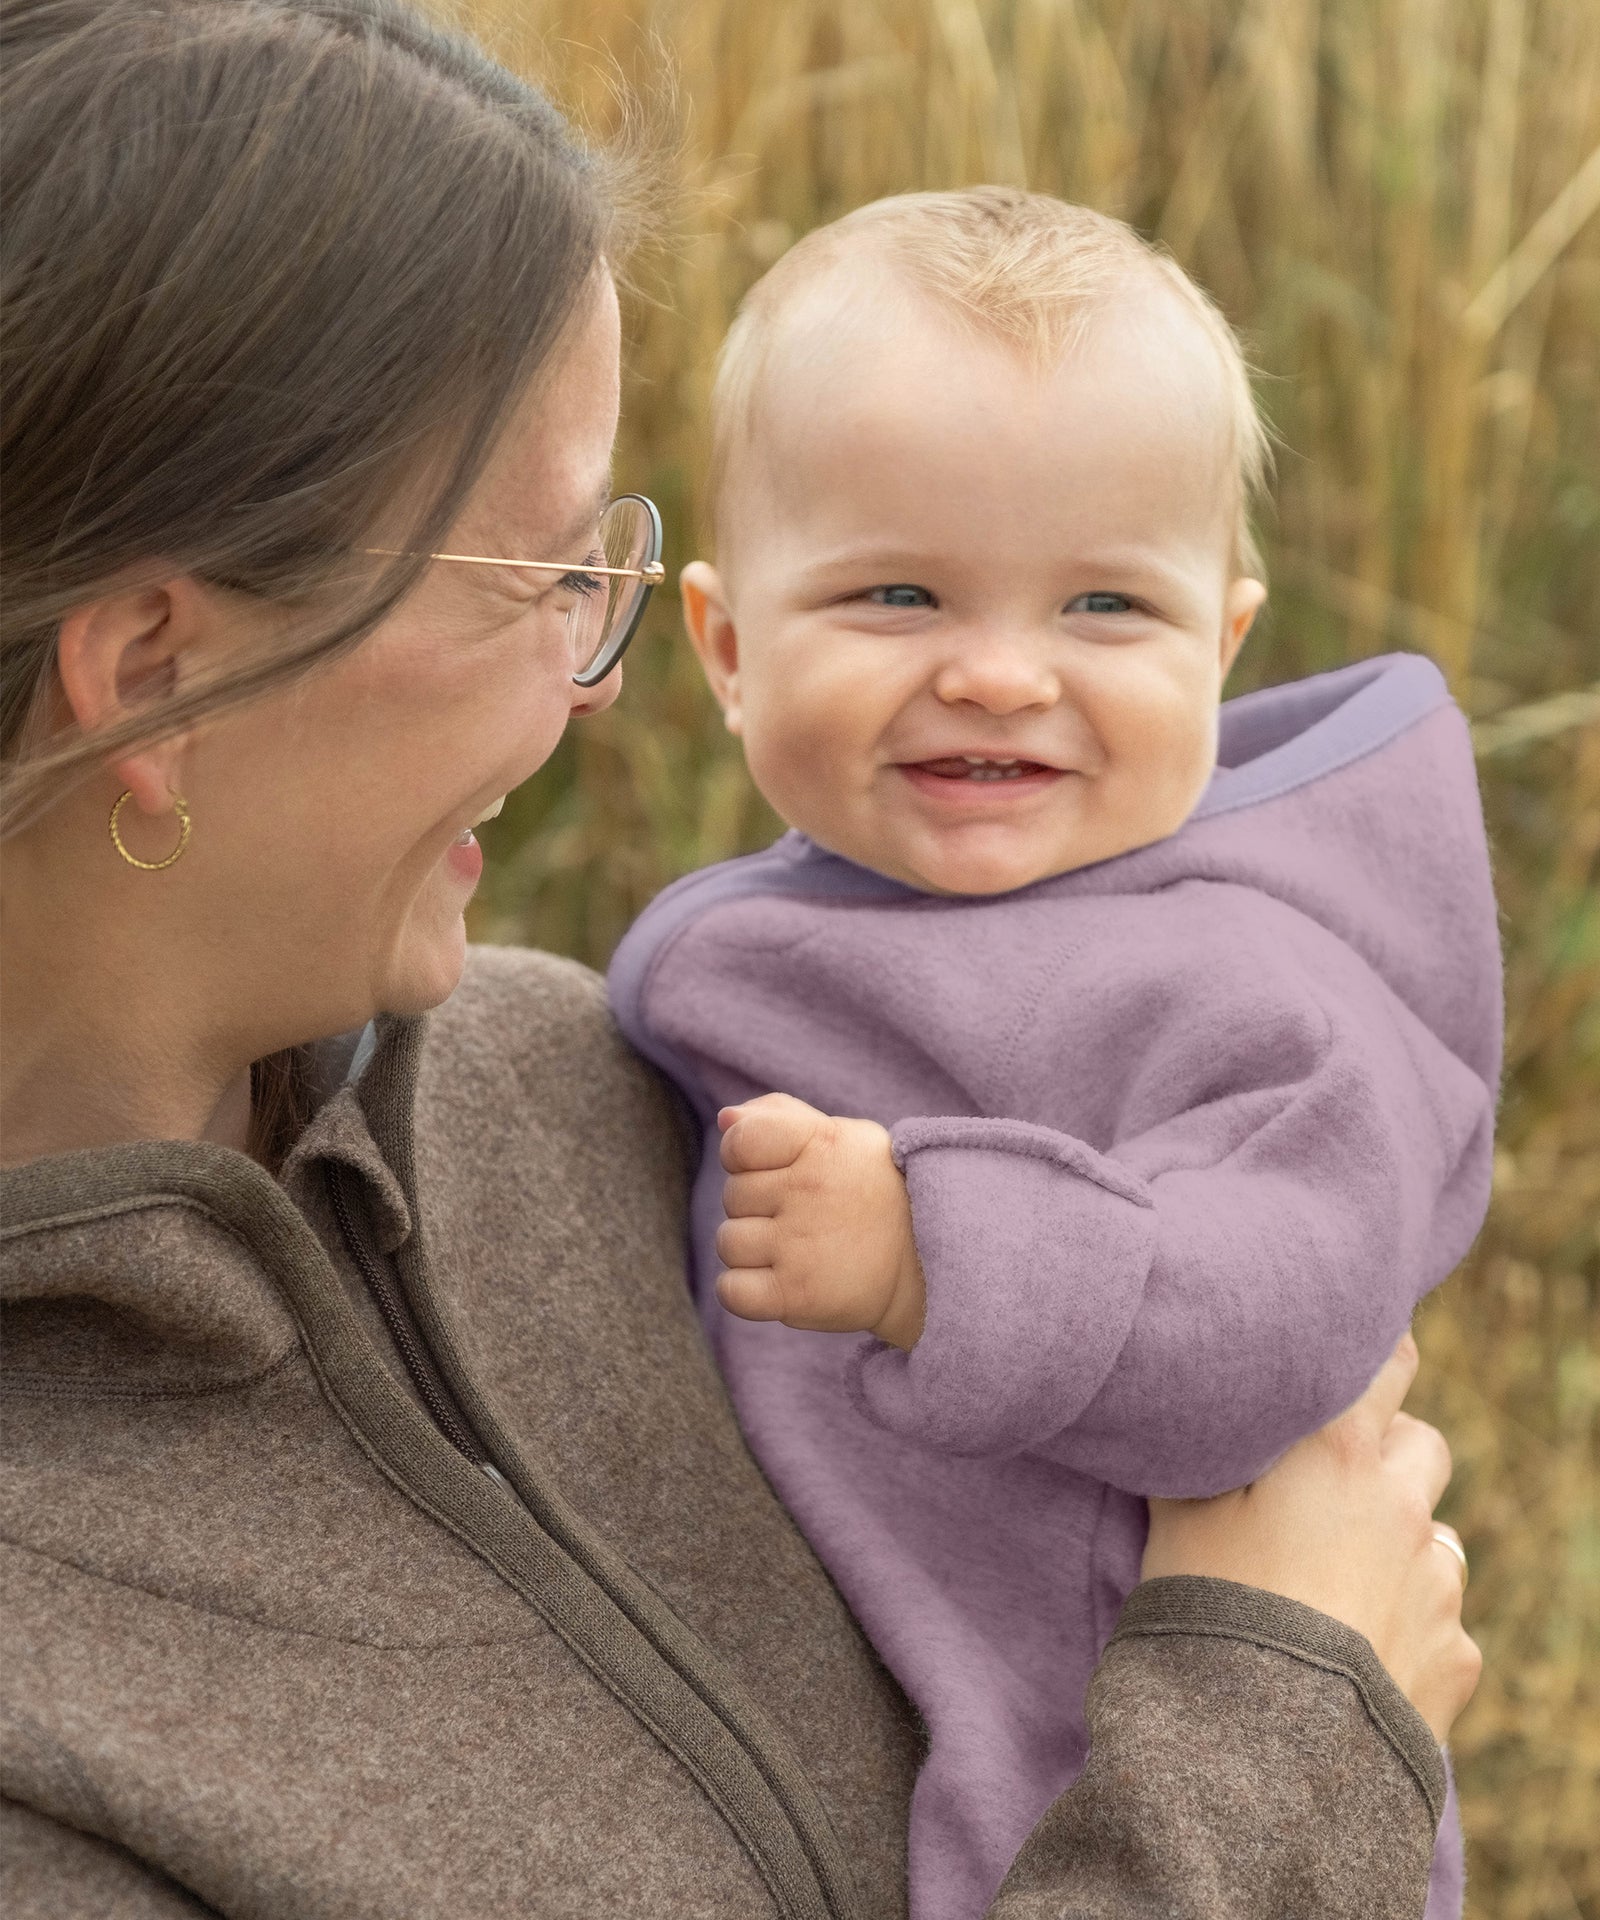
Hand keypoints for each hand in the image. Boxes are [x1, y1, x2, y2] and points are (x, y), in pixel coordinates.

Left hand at [715, 1092, 926, 1348]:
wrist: (928, 1265)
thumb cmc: (876, 1192)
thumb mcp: (845, 1138)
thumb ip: (781, 1117)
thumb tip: (725, 1120)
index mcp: (821, 1144)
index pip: (739, 1142)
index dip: (741, 1156)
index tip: (771, 1169)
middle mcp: (809, 1191)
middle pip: (732, 1196)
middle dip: (757, 1206)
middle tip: (804, 1215)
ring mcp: (802, 1246)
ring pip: (728, 1243)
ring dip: (752, 1250)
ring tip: (797, 1249)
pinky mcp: (798, 1295)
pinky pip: (731, 1291)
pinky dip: (743, 1291)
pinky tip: (776, 1281)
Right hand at [1142, 1333, 1479, 1741]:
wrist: (1265, 1749)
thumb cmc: (1210, 1608)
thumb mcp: (1179, 1513)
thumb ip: (1201, 1452)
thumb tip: (1192, 1408)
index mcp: (1338, 1453)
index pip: (1386, 1360)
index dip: (1369, 1351)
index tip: (1342, 1359)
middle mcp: (1403, 1504)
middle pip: (1422, 1442)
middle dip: (1387, 1451)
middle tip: (1327, 1484)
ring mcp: (1438, 1582)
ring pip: (1433, 1534)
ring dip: (1398, 1540)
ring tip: (1335, 1580)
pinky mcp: (1456, 1654)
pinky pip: (1440, 1619)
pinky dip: (1406, 1624)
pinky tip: (1355, 1651)